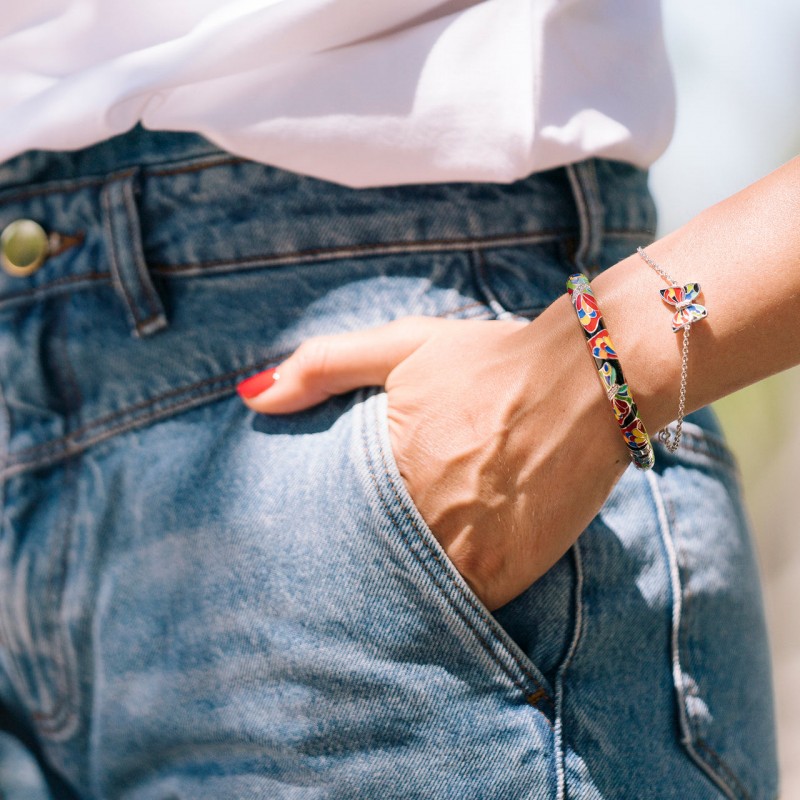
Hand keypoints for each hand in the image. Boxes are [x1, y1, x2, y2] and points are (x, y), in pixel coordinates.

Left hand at [237, 297, 631, 609]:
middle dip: (344, 575)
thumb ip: (323, 366)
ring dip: (390, 597)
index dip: (310, 542)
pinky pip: (459, 611)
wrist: (593, 381)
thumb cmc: (492, 360)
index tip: (295, 556)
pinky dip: (442, 605)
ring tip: (366, 608)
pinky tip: (434, 588)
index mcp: (386, 467)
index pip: (325, 525)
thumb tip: (249, 395)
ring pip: (407, 597)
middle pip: (362, 567)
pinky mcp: (509, 576)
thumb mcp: (403, 345)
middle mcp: (423, 519)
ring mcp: (468, 554)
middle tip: (319, 595)